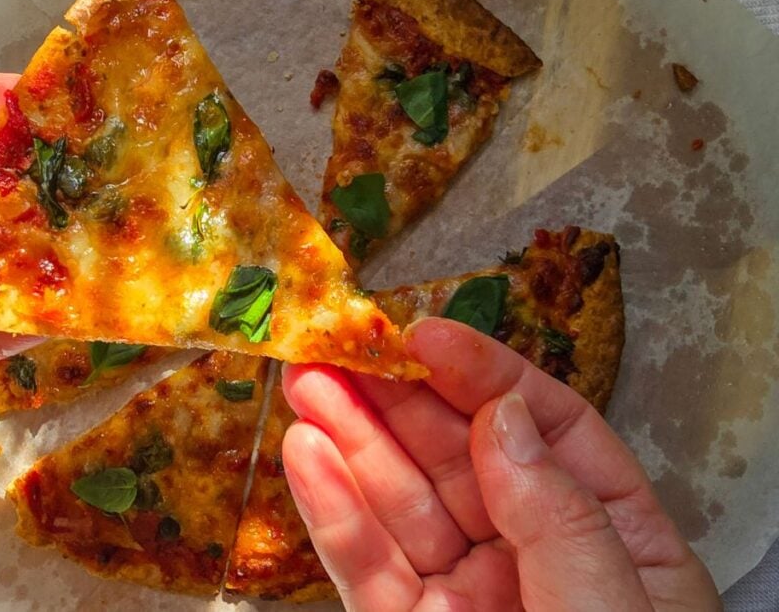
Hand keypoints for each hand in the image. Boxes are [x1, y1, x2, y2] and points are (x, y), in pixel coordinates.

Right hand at [282, 318, 720, 610]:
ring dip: (352, 439)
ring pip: (402, 504)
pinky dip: (333, 510)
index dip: (487, 376)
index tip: (428, 336)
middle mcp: (535, 559)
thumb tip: (506, 416)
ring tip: (307, 381)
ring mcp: (466, 598)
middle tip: (342, 345)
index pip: (548, 433)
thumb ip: (561, 516)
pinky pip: (367, 566)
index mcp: (615, 543)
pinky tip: (306, 456)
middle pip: (461, 458)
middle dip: (400, 399)